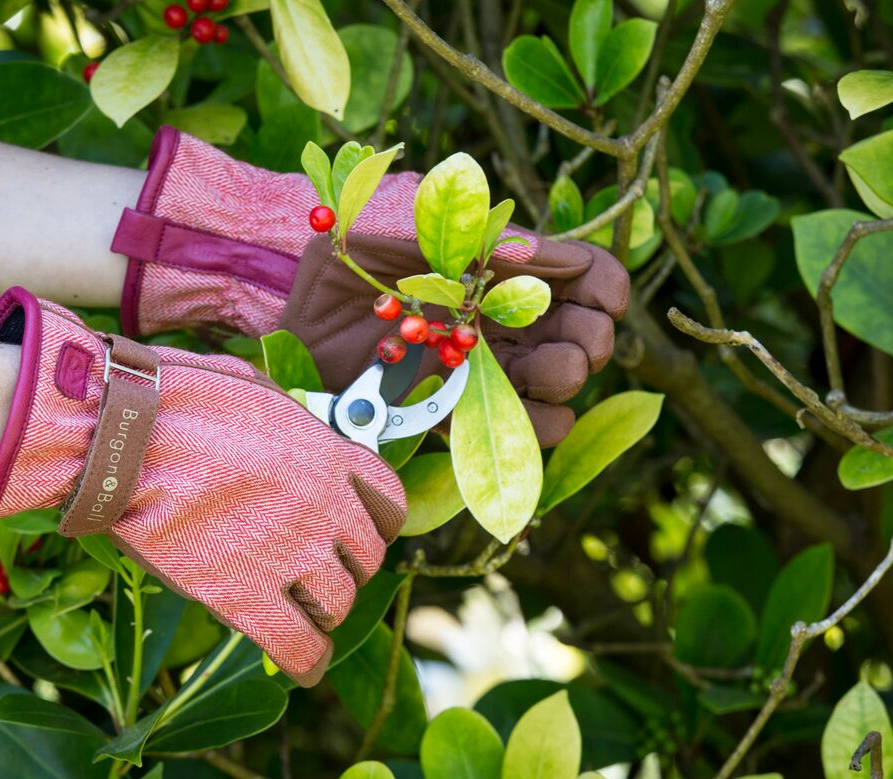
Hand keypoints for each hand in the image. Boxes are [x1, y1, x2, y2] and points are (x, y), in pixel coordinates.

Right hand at [0, 288, 405, 684]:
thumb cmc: (173, 399)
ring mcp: (290, 556)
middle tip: (321, 571)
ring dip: (324, 610)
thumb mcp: (255, 393)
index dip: (376, 521)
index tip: (357, 528)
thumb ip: (290, 428)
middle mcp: (324, 510)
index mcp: (328, 456)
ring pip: (338, 605)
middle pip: (367, 558)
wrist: (120, 437)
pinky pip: (299, 647)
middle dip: (348, 566)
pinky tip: (302, 663)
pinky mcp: (246, 597)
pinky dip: (306, 659)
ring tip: (302, 611)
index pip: (390, 503)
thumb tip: (291, 440)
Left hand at [111, 127, 629, 446]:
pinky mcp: (456, 412)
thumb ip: (455, 237)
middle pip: (592, 334)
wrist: (288, 321)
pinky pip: (520, 434)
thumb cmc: (337, 262)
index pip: (590, 274)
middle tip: (556, 337)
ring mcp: (485, 368)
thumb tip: (526, 252)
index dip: (605, 285)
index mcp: (500, 269)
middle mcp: (504, 319)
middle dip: (591, 338)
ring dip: (563, 381)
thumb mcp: (390, 231)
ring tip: (527, 371)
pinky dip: (529, 429)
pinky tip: (505, 409)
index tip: (590, 293)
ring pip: (566, 387)